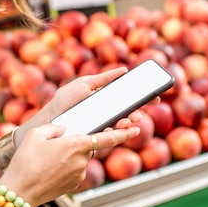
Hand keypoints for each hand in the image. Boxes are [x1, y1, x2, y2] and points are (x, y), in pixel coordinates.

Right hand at [0, 123, 139, 206]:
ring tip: (46, 159)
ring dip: (69, 156)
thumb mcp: (35, 134)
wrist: (19, 192)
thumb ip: (54, 127)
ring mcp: (79, 175)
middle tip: (56, 146)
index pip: (108, 138)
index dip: (124, 133)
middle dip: (77, 143)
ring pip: (80, 159)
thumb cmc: (25, 161)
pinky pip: (73, 170)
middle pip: (88, 146)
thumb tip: (63, 129)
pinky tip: (48, 169)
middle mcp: (82, 160)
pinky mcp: (73, 185)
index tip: (135, 129)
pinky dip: (65, 167)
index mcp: (76, 144)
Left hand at [15, 67, 158, 145]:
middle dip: (137, 112)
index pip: (129, 99)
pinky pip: (109, 136)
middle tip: (141, 111)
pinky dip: (116, 132)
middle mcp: (107, 114)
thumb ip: (104, 79)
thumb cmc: (67, 100)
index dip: (143, 98)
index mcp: (107, 100)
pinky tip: (119, 128)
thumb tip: (123, 70)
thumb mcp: (85, 84)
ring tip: (131, 119)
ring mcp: (102, 126)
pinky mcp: (96, 137)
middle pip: (128, 113)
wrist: (52, 118)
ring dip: (128, 122)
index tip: (156, 96)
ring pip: (121, 126)